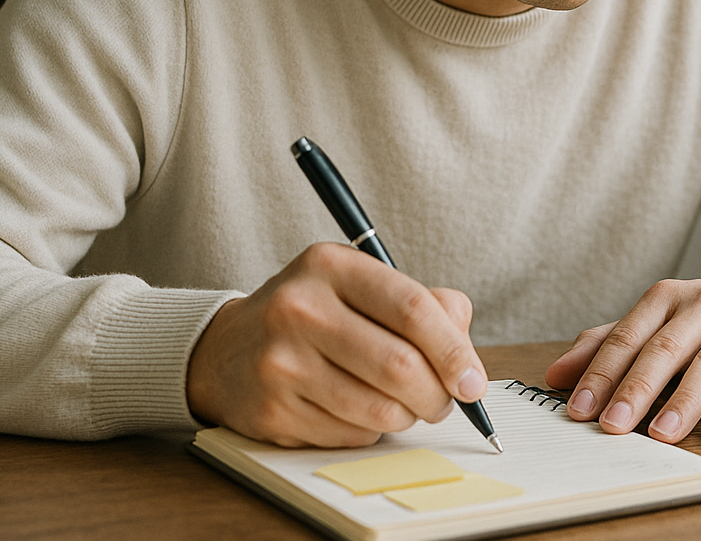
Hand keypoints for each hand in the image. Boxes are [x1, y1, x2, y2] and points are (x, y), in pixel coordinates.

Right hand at [186, 242, 487, 447]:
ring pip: (380, 408)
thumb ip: (426, 305)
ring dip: (408, 416)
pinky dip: (371, 430)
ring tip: (405, 404)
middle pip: (400, 365)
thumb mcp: (363, 286)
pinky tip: (358, 410)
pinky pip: (350, 434)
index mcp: (331, 266)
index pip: (412, 308)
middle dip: (438, 395)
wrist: (227, 350)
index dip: (454, 350)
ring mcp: (281, 361)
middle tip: (445, 402)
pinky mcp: (272, 411)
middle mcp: (300, 308)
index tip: (473, 381)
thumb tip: (466, 358)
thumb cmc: (316, 316)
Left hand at [544, 272, 700, 444]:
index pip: (627, 336)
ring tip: (662, 435)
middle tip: (613, 426)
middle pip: (664, 349)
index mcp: (667, 297)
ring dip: (684, 402)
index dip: (601, 374)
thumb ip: (609, 346)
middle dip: (636, 389)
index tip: (579, 410)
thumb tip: (556, 376)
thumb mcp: (659, 324)